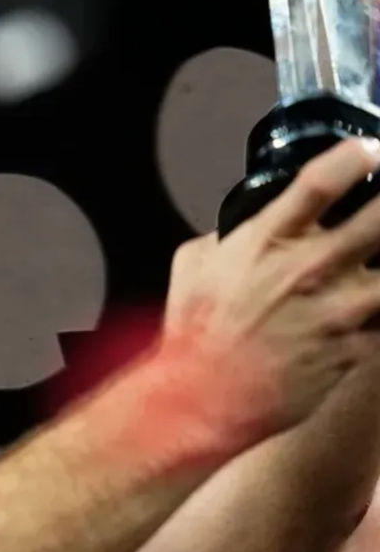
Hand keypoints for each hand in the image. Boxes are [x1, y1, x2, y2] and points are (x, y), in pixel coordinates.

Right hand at [162, 137, 379, 441]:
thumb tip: (244, 226)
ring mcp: (339, 311)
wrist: (202, 401)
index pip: (323, 180)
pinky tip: (372, 302)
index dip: (358, 155)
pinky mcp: (356, 349)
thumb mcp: (191, 267)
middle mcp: (308, 269)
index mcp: (265, 242)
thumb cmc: (194, 336)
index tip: (371, 151)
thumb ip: (226, 237)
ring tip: (377, 259)